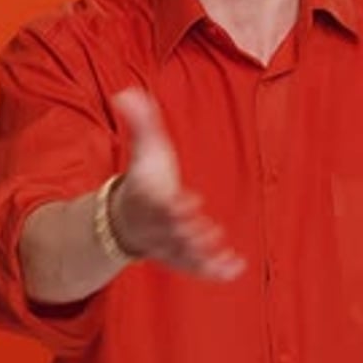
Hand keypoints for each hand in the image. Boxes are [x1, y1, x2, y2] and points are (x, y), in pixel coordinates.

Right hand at [110, 87, 245, 281]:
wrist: (125, 217)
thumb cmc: (144, 177)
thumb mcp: (143, 148)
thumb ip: (139, 122)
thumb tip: (127, 91)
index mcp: (147, 198)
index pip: (157, 203)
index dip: (171, 205)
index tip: (189, 201)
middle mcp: (156, 225)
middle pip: (171, 233)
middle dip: (189, 234)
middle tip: (209, 233)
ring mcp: (167, 244)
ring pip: (183, 255)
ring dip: (202, 256)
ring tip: (226, 256)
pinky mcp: (180, 257)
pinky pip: (195, 269)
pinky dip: (214, 271)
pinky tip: (236, 268)